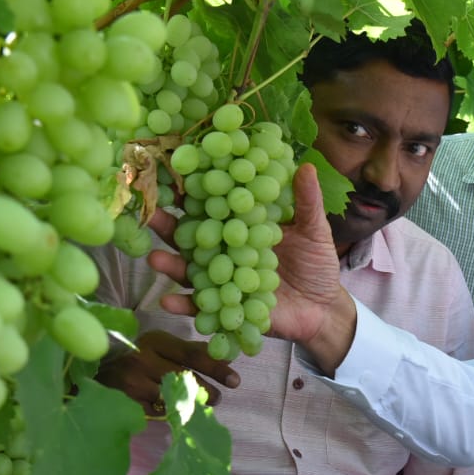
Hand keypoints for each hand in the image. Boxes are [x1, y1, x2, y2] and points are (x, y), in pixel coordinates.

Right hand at [94, 329, 238, 413]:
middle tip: (220, 397)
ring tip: (202, 407)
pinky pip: (158, 412)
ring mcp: (133, 383)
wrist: (96, 373)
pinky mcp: (127, 402)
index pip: (192, 355)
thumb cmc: (136, 358)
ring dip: (193, 405)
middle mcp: (143, 359)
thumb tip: (225, 357)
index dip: (216, 367)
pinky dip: (172, 413)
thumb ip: (189, 351)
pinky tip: (178, 413)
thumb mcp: (159, 346)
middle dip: (208, 391)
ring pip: (173, 398)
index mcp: (155, 342)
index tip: (235, 379)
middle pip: (185, 378)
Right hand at [146, 166, 353, 363]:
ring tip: (155, 258)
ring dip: (169, 264)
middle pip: (191, 234)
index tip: (174, 171)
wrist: (324, 309)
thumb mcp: (315, 231)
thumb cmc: (317, 264)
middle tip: (149, 211)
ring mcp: (222, 278)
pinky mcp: (225, 306)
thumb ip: (307, 202)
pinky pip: (200, 306)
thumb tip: (306, 166)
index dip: (195, 189)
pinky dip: (183, 305)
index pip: (214, 203)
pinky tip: (168, 301)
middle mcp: (226, 249)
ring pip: (189, 268)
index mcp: (243, 224)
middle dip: (167, 224)